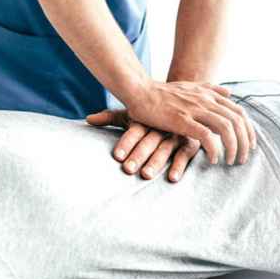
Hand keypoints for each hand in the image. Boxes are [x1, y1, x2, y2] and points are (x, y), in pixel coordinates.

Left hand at [87, 109, 201, 181]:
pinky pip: (185, 154)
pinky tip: (172, 178)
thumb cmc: (151, 112)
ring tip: (145, 175)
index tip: (117, 155)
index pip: (135, 130)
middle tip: (128, 169)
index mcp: (147, 118)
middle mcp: (162, 125)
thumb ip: (110, 117)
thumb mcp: (132, 113)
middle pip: (148, 141)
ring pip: (165, 148)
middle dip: (138, 155)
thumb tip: (88, 119)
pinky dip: (179, 166)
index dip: (126, 142)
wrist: (185, 101)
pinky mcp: (191, 142)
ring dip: (156, 162)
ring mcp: (177, 133)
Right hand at [125, 80, 255, 164]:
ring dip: (232, 147)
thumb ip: (210, 89)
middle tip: (241, 159)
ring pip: (226, 128)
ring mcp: (194, 109)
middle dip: (244, 142)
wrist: (139, 90)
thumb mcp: (190, 86)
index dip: (248, 130)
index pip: (239, 112)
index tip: (248, 146)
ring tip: (230, 162)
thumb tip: (229, 93)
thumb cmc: (161, 92)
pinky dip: (213, 149)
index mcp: (209, 94)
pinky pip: (206, 136)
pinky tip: (212, 159)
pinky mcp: (182, 120)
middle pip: (237, 121)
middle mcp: (206, 100)